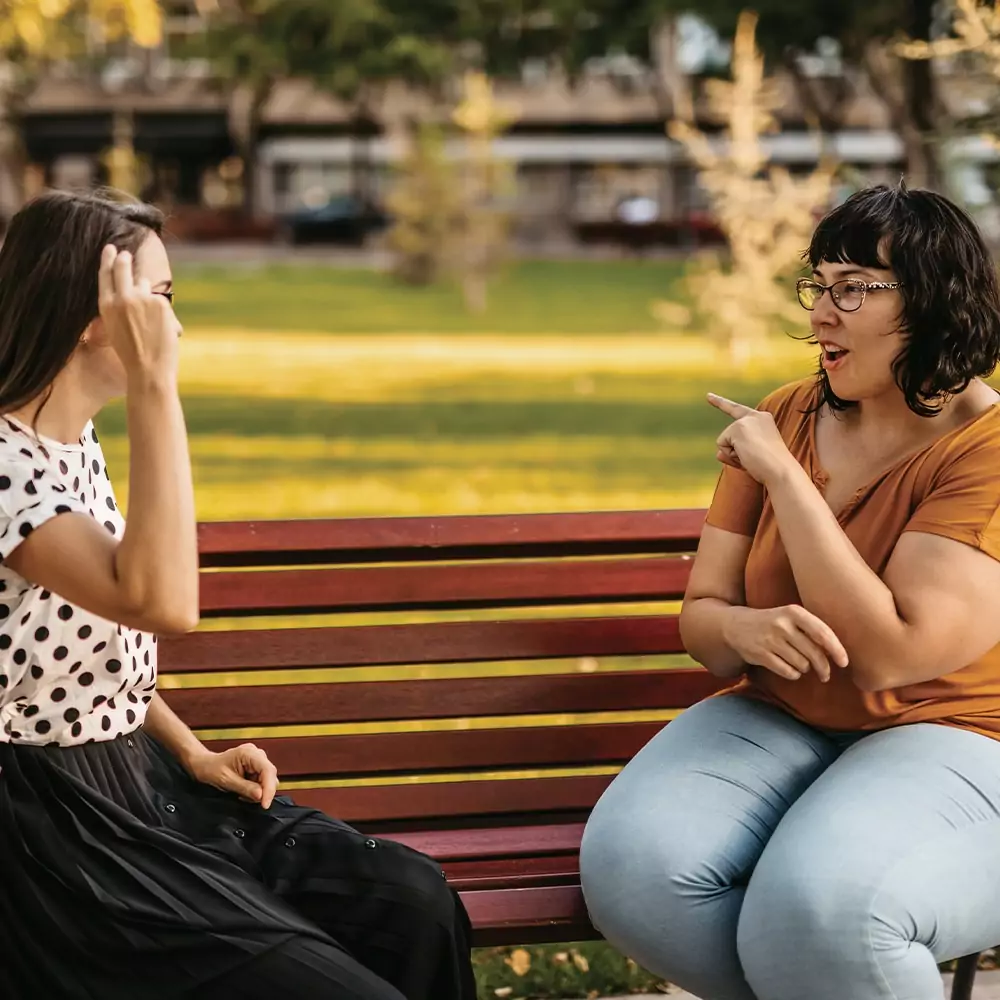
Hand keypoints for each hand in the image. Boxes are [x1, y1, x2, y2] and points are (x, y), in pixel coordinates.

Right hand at [96, 245, 180, 377]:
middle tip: (125, 254)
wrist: (148, 370)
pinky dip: (165, 314)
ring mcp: (141, 299)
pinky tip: (164, 332)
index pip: (105, 275)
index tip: (110, 249)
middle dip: (124, 260)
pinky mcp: (160, 303)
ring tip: (149, 324)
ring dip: (148, 296)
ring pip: (145, 286)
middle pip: (123, 268)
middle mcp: (122, 298)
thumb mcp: (116, 328)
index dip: (107, 260)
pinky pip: (162, 301)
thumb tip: (139, 284)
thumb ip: (122, 307)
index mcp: (106, 306)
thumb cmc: (132, 355)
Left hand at [184, 743, 278, 808]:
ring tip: (243, 795)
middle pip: (270, 775)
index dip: (269, 788)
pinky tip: (244, 791)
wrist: (203, 765)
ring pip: (267, 779)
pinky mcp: (256, 767)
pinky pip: (262, 780)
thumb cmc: (211, 769)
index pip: (268, 770)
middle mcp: (257, 754)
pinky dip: (255, 790)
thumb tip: (261, 796)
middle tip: (249, 801)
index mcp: (249, 753)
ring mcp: (257, 760)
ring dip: (259, 791)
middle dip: (263, 791)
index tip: (265, 804)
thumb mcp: (226, 780)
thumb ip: (245, 788)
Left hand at [707, 393, 798, 485]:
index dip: (721, 403)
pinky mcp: (737, 428)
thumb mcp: (751, 456)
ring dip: (734, 455)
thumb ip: (734, 452)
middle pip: (729, 435)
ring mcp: (746, 421)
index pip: (738, 411)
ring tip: (753, 457)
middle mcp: (755, 416)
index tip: (708, 396)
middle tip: (753, 459)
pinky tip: (747, 455)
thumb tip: (718, 454)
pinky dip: (731, 456)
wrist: (780, 469)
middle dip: (730, 450)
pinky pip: (722, 446)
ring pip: (725, 442)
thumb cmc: (770, 467)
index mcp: (763, 420)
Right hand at [722, 604, 848, 682]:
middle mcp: (782, 624)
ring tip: (798, 663)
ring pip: (802, 664)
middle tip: (825, 675)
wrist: (736, 625)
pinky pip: (788, 672)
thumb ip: (813, 630)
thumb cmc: (773, 622)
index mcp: (793, 612)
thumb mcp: (791, 617)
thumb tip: (838, 653)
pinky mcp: (761, 655)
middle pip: (814, 653)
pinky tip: (789, 668)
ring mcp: (770, 640)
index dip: (837, 650)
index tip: (845, 663)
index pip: (822, 633)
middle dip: (823, 667)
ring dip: (804, 668)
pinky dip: (793, 674)